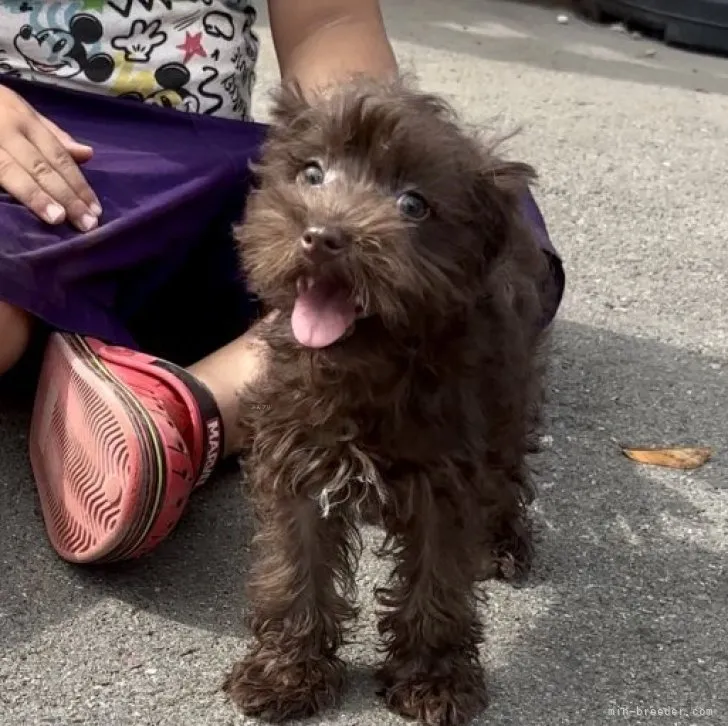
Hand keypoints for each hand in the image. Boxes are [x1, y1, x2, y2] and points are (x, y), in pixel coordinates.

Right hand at [0, 83, 101, 229]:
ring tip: (57, 219)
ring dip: (35, 196)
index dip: (78, 184)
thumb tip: (88, 155)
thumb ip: (53, 136)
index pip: (58, 157)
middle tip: (86, 223)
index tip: (95, 209)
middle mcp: (6, 131)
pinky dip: (1, 192)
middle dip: (65, 196)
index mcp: (24, 121)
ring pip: (11, 171)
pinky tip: (12, 212)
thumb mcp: (21, 112)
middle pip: (41, 167)